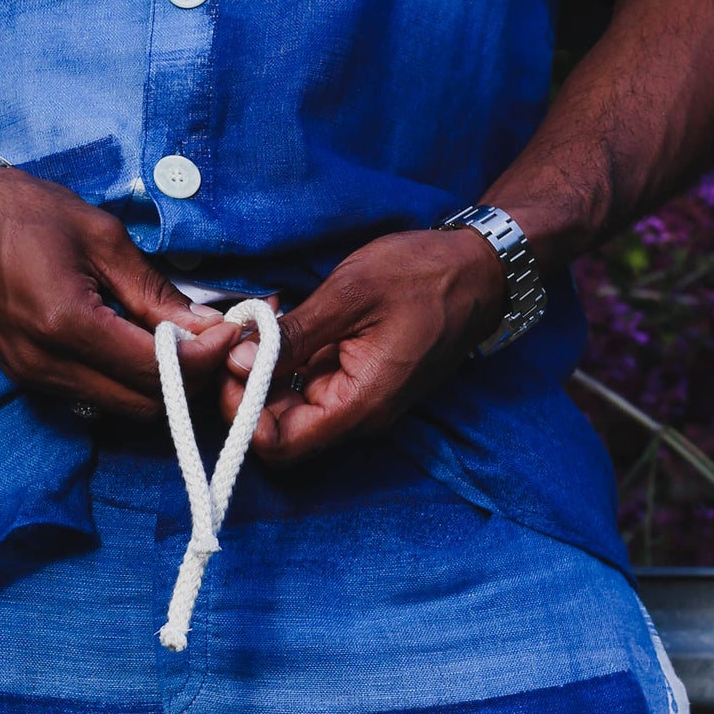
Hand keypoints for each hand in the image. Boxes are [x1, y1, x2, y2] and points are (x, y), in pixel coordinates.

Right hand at [0, 163, 233, 420]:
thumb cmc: (22, 212)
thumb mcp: (101, 237)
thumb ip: (154, 292)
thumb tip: (206, 328)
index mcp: (67, 326)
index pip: (157, 371)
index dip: (205, 359)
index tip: (230, 330)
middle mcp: (48, 367)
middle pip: (144, 406)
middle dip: (191, 382)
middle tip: (216, 341)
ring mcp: (33, 379)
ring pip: (121, 408)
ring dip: (162, 387)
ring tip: (187, 342)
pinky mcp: (28, 378)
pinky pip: (95, 396)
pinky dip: (130, 382)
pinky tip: (145, 345)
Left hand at [219, 229, 507, 464]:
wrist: (480, 270)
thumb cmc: (422, 276)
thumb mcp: (351, 294)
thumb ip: (295, 334)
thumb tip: (239, 363)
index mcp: (360, 405)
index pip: (279, 444)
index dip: (243, 412)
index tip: (233, 363)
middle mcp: (359, 416)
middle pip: (280, 429)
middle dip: (247, 387)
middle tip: (239, 334)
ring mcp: (361, 401)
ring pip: (291, 406)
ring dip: (265, 370)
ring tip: (260, 318)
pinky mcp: (360, 381)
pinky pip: (311, 385)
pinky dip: (288, 359)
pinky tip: (281, 320)